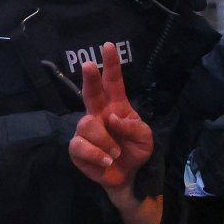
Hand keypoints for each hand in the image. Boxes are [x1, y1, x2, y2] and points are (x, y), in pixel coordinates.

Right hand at [69, 42, 152, 190]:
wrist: (129, 176)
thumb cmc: (136, 151)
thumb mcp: (145, 138)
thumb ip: (133, 126)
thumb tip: (112, 118)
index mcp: (117, 106)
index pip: (113, 82)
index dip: (111, 65)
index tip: (108, 46)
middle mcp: (99, 113)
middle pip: (91, 92)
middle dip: (90, 78)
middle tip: (89, 64)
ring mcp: (86, 130)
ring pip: (88, 125)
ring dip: (105, 141)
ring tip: (116, 153)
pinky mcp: (77, 148)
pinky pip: (80, 146)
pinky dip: (96, 155)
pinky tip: (106, 161)